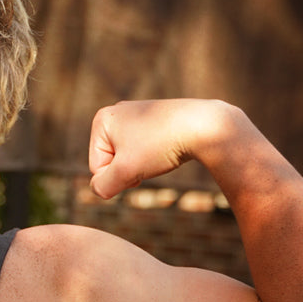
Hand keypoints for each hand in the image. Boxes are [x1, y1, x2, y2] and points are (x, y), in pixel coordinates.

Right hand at [88, 99, 229, 198]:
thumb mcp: (125, 172)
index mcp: (102, 120)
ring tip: (162, 153)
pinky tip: (170, 147)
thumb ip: (103, 186)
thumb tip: (98, 189)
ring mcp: (138, 113)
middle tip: (152, 158)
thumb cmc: (161, 146)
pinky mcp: (156, 118)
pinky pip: (145, 147)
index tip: (140, 162)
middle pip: (112, 160)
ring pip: (130, 155)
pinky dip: (155, 154)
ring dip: (143, 164)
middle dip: (130, 168)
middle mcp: (117, 112)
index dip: (118, 174)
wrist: (205, 126)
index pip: (97, 166)